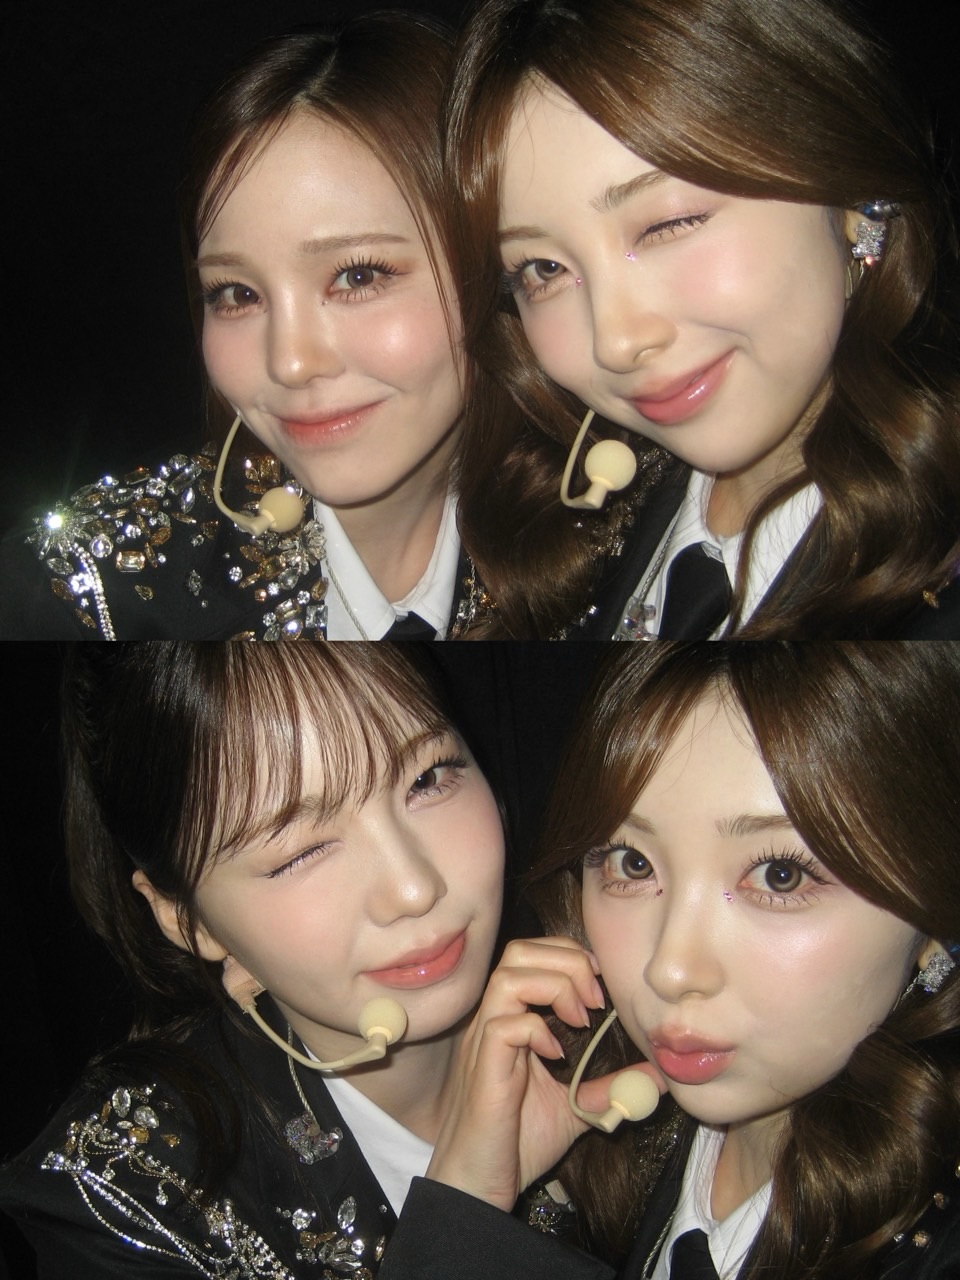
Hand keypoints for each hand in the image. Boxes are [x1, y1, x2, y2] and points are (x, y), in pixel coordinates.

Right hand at [426, 937, 663, 1211]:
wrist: (480, 1185)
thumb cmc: (517, 1144)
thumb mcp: (575, 1108)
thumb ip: (609, 1086)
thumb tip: (659, 1077)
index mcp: (512, 1018)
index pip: (533, 954)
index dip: (570, 956)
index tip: (601, 985)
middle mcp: (493, 1020)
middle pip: (519, 952)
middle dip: (567, 961)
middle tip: (596, 998)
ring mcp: (483, 1041)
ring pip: (508, 977)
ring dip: (554, 986)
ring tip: (580, 1018)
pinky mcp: (483, 1068)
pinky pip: (503, 1026)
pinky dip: (537, 1029)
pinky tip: (556, 1055)